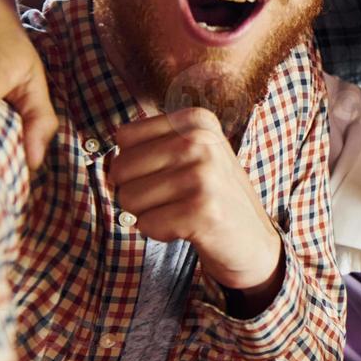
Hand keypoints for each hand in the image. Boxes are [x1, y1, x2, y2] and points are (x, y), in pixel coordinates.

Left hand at [108, 108, 282, 300]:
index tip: (165, 175)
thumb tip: (109, 158)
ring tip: (179, 213)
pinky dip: (160, 232)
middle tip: (169, 200)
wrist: (251, 240)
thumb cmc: (211, 196)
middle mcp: (202, 141)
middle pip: (120, 168)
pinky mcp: (203, 210)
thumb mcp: (192, 153)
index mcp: (196, 120)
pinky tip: (187, 228)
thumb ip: (152, 142)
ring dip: (147, 214)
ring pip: (128, 199)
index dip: (134, 165)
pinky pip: (146, 224)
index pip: (124, 137)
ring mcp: (204, 175)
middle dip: (135, 193)